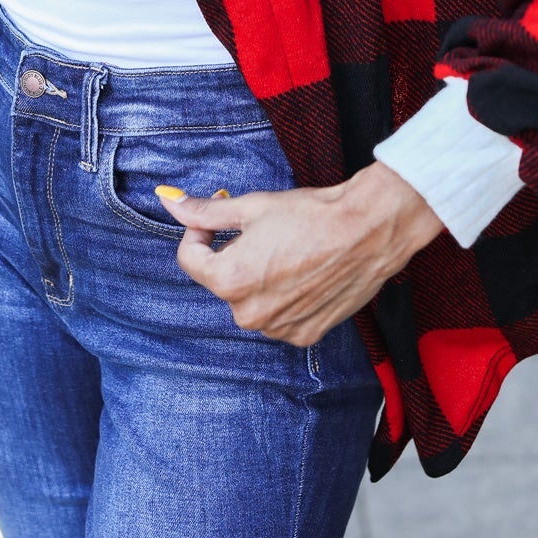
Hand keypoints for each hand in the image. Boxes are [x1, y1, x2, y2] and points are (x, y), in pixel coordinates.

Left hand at [156, 163, 445, 347]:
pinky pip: (278, 317)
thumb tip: (169, 203)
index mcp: (229, 281)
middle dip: (232, 255)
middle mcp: (249, 314)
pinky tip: (304, 273)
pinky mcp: (304, 335)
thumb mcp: (251, 206)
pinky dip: (283, 297)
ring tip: (288, 251)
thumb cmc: (311, 215)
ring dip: (258, 278)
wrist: (367, 231)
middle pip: (222, 281)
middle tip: (262, 230)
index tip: (218, 214)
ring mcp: (278, 328)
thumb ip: (205, 212)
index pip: (189, 259)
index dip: (199, 230)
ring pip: (251, 300)